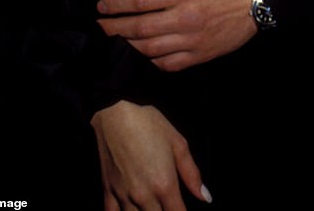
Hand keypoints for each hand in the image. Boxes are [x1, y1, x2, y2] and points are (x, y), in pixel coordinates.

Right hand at [91, 100, 211, 210]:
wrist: (113, 113)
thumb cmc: (147, 123)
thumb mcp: (177, 142)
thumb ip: (192, 173)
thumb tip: (205, 196)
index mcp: (164, 184)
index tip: (182, 208)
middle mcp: (144, 196)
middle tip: (167, 203)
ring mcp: (124, 196)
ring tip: (152, 204)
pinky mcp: (108, 191)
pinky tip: (131, 209)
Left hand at [97, 0, 256, 70]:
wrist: (255, 2)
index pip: (141, 0)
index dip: (117, 4)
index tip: (102, 6)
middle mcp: (185, 18)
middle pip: (140, 28)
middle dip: (115, 28)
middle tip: (100, 26)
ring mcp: (192, 41)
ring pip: (150, 49)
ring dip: (129, 46)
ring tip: (117, 40)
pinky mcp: (199, 56)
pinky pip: (168, 64)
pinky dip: (152, 61)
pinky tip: (144, 54)